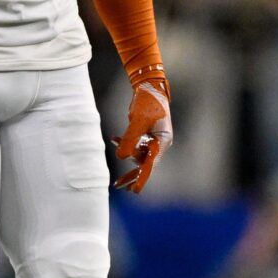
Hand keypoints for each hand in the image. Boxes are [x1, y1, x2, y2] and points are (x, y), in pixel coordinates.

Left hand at [113, 64, 171, 192]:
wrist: (150, 85)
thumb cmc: (148, 101)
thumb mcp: (138, 121)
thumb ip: (130, 139)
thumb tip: (121, 158)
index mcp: (162, 141)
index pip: (151, 164)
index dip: (142, 178)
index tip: (135, 191)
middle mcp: (160, 142)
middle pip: (145, 163)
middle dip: (132, 173)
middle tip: (119, 186)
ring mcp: (153, 139)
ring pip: (138, 154)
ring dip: (126, 151)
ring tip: (115, 141)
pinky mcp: (146, 134)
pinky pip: (135, 144)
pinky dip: (125, 143)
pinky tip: (114, 138)